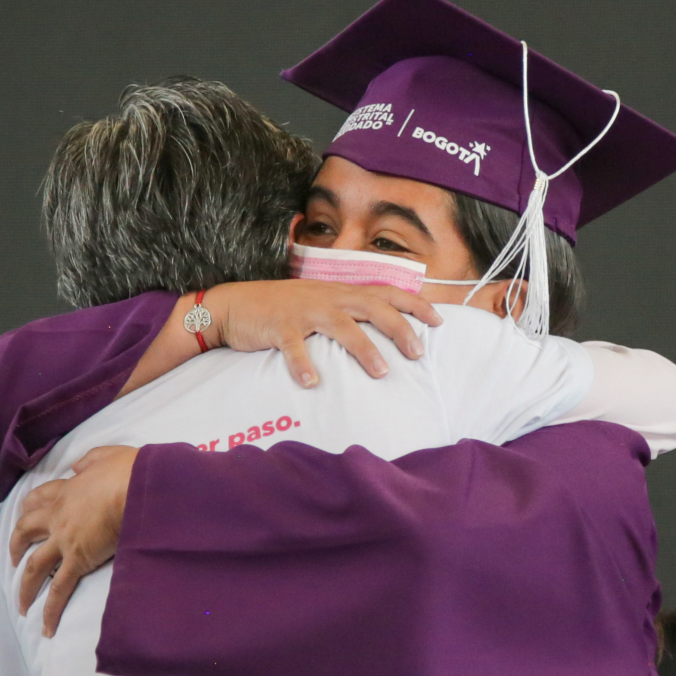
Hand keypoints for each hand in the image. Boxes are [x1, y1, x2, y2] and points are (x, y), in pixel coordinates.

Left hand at [9, 445, 137, 636]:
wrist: (137, 486)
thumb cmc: (128, 470)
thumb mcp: (106, 456)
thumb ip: (89, 461)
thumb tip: (77, 467)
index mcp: (67, 491)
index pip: (40, 498)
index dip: (31, 506)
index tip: (27, 513)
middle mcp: (58, 516)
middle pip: (26, 531)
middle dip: (17, 545)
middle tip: (15, 559)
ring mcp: (65, 540)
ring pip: (34, 566)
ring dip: (25, 586)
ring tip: (22, 604)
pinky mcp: (78, 560)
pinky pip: (59, 589)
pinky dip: (50, 610)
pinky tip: (46, 627)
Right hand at [206, 279, 441, 387]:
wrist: (235, 304)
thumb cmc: (283, 308)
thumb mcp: (320, 303)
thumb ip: (349, 312)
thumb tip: (383, 329)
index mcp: (340, 293)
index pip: (386, 293)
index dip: (414, 304)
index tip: (440, 320)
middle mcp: (327, 299)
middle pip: (372, 307)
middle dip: (399, 329)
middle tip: (417, 353)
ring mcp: (303, 311)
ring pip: (341, 326)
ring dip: (363, 349)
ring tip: (381, 372)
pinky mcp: (279, 327)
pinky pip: (293, 346)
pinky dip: (303, 364)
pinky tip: (313, 383)